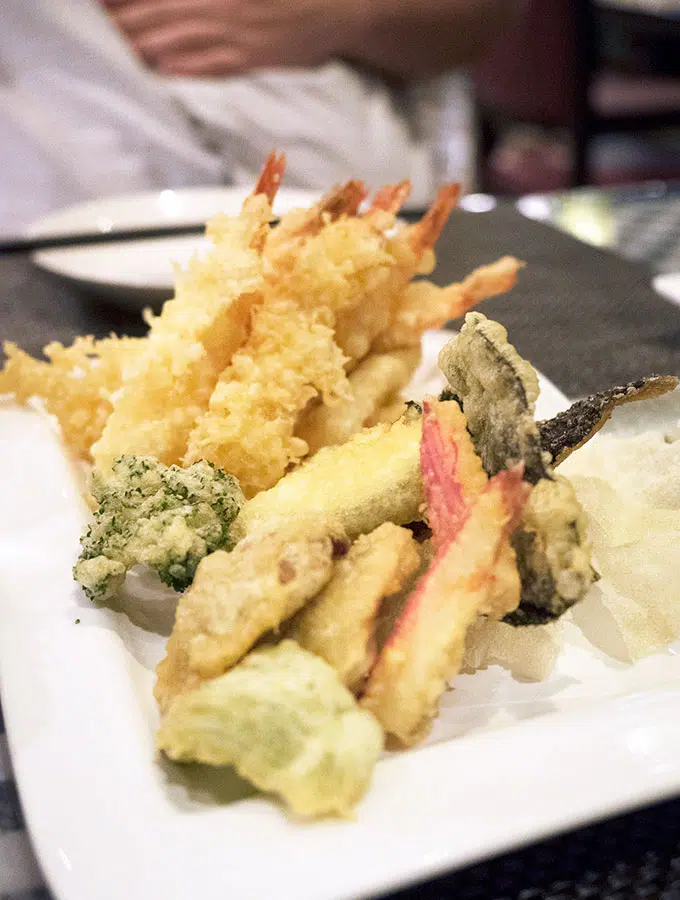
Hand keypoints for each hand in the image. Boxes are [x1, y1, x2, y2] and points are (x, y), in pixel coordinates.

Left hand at [102, 0, 365, 75]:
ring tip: (114, 54)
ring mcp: (231, 34)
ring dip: (141, 48)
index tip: (102, 9)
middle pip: (155, 14)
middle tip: (94, 33)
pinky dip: (180, 69)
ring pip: (173, 41)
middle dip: (122, 24)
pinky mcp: (247, 58)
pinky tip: (159, 72)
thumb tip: (176, 7)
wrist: (338, 9)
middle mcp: (215, 5)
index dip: (128, 4)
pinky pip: (206, 66)